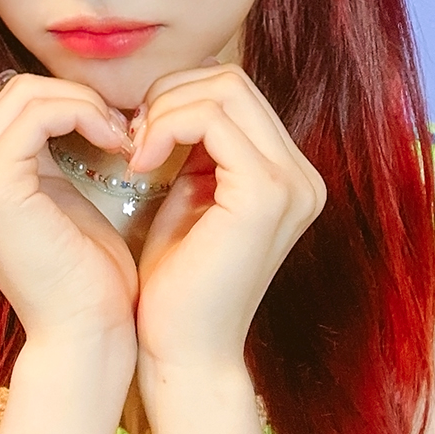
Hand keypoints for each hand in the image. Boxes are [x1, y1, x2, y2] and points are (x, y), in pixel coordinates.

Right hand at [0, 74, 139, 352]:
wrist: (87, 334)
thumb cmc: (85, 274)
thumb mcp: (57, 195)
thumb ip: (43, 151)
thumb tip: (57, 98)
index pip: (10, 107)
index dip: (67, 104)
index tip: (112, 131)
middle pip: (15, 92)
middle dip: (76, 99)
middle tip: (120, 131)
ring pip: (26, 95)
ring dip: (84, 105)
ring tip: (119, 138)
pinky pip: (38, 114)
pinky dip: (83, 114)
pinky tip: (114, 142)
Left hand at [130, 64, 325, 371]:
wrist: (183, 352)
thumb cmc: (176, 281)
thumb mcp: (191, 194)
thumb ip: (197, 146)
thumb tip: (176, 90)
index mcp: (288, 175)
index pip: (236, 91)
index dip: (180, 95)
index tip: (140, 132)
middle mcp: (301, 176)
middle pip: (233, 81)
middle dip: (171, 94)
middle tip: (133, 136)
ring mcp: (291, 184)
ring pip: (224, 90)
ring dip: (166, 109)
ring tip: (135, 150)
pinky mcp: (265, 194)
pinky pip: (212, 120)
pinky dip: (167, 126)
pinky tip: (141, 163)